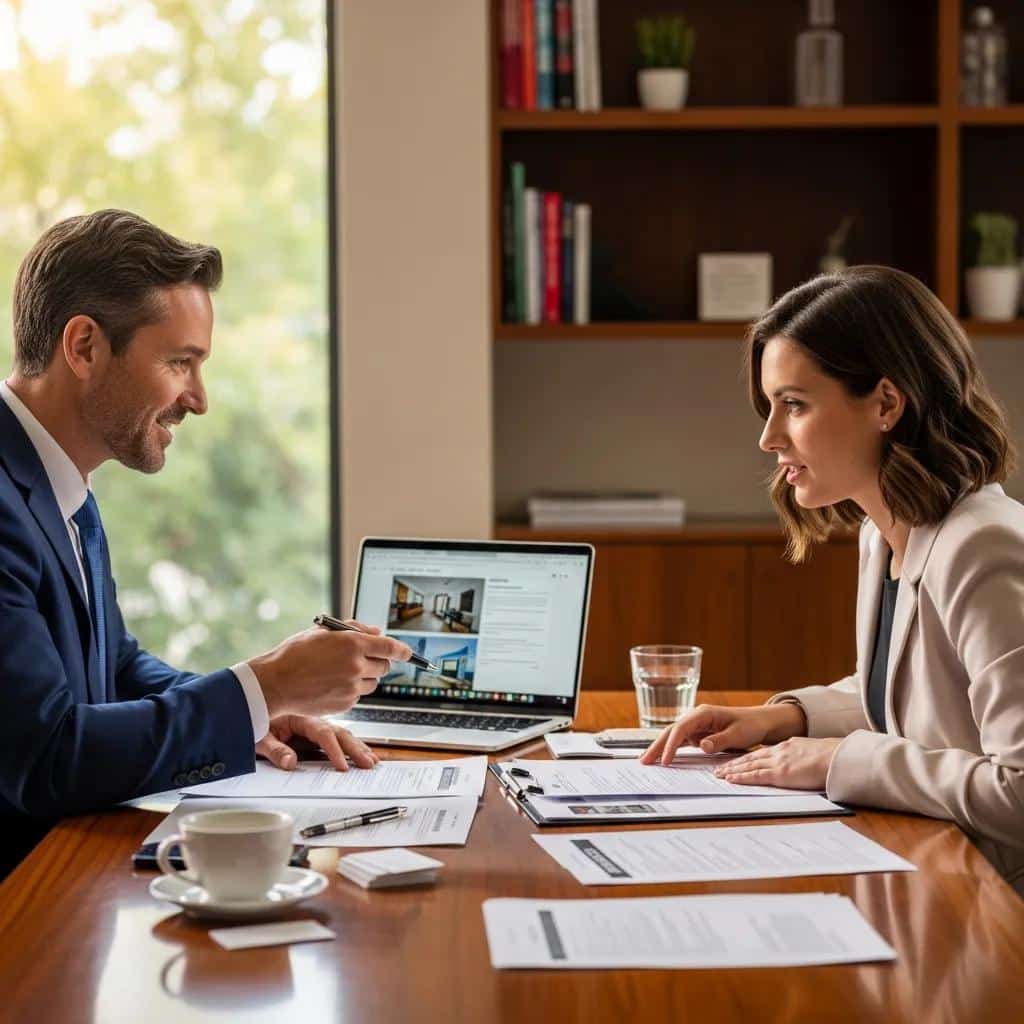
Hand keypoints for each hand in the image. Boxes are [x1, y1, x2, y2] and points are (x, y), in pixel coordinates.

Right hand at [248, 620, 412, 717]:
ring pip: (374, 683)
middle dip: (379, 662)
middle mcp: (356, 665)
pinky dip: (352, 690)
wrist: (275, 683)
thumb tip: (376, 632)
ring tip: (341, 672)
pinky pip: (359, 695)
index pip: (390, 647)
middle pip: (385, 666)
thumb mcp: (323, 631)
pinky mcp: (346, 703)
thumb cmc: (295, 654)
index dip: (403, 650)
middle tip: (363, 659)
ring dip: (365, 677)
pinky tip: (332, 684)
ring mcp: (352, 686)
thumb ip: (354, 629)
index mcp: (352, 643)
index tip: (408, 653)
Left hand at [256, 713, 378, 770]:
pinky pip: (337, 738)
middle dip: (355, 749)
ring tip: (371, 761)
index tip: (342, 765)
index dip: (334, 750)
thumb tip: (290, 762)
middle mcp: (311, 720)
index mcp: (300, 718)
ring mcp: (315, 726)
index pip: (322, 734)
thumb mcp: (258, 736)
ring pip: (342, 735)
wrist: (248, 706)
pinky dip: (351, 746)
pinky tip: (362, 753)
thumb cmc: (253, 720)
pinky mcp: (314, 733)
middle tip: (368, 763)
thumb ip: (275, 750)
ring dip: (358, 747)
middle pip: (339, 733)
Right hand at [639, 703, 806, 765]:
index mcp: (704, 713)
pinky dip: (671, 750)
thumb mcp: (738, 734)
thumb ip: (719, 740)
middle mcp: (696, 718)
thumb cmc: (750, 725)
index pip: (681, 728)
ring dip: (660, 748)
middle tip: (643, 760)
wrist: (760, 722)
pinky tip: (662, 758)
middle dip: (656, 745)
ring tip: (646, 761)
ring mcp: (696, 726)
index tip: (665, 760)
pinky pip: (681, 742)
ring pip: (673, 736)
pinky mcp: (698, 734)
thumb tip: (701, 745)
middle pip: (671, 731)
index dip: (671, 745)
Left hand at [713, 736, 841, 789]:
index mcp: (786, 746)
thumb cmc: (831, 757)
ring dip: (732, 770)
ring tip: (719, 774)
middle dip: (733, 763)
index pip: (761, 753)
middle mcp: (778, 752)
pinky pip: (756, 776)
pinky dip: (741, 777)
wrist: (837, 757)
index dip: (746, 758)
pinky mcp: (780, 773)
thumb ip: (801, 756)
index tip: (735, 761)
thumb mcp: (811, 751)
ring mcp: (778, 762)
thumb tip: (800, 763)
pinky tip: (731, 779)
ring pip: (748, 765)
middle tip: (719, 768)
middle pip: (750, 758)